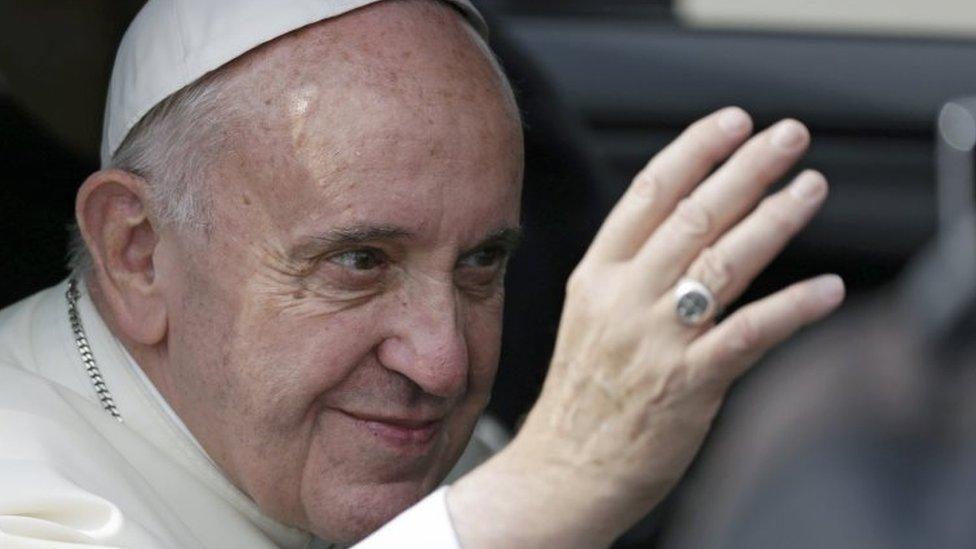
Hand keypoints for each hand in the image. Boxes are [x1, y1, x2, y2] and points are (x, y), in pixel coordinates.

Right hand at [448, 108, 844, 547]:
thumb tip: (689, 228)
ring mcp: (655, 339)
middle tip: (788, 137)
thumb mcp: (589, 318)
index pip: (647, 195)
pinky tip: (827, 290)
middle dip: (747, 169)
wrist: (563, 470)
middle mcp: (624, 298)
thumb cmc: (582, 396)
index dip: (693, 152)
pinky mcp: (687, 383)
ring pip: (723, 262)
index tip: (732, 123)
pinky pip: (749, 334)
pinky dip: (792, 308)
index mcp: (597, 276)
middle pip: (693, 216)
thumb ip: (631, 272)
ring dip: (776, 219)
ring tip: (811, 188)